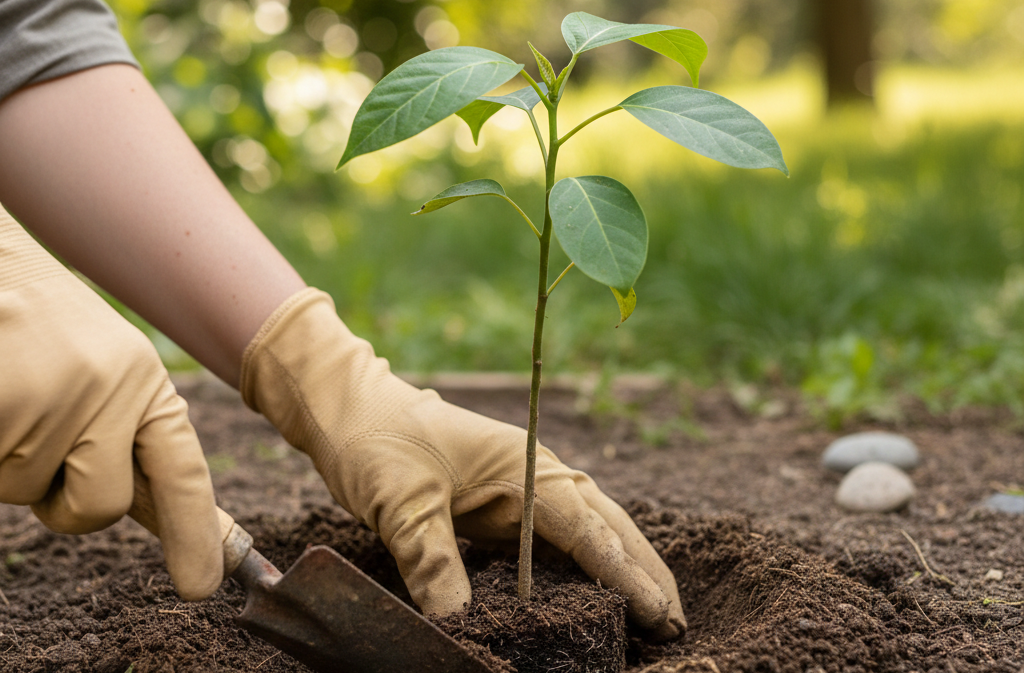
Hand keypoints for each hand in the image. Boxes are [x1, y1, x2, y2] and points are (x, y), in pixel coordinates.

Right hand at [0, 205, 222, 599]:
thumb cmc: (41, 329)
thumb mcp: (105, 371)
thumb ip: (125, 435)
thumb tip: (145, 505)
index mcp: (146, 386)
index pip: (182, 470)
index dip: (196, 532)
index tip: (202, 587)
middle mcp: (117, 392)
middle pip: (100, 508)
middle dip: (63, 500)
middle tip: (40, 441)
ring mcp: (62, 397)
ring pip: (27, 493)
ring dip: (9, 461)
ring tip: (12, 396)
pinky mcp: (11, 401)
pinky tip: (0, 394)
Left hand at [240, 288, 685, 637]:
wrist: (352, 409)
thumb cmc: (379, 442)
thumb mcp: (400, 502)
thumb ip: (432, 560)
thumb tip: (459, 626)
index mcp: (523, 465)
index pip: (584, 525)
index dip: (623, 571)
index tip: (657, 612)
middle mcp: (536, 475)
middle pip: (607, 525)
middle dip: (645, 571)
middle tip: (676, 623)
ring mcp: (525, 490)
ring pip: (591, 532)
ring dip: (625, 568)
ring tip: (657, 614)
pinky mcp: (506, 507)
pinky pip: (559, 542)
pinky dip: (588, 567)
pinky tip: (600, 595)